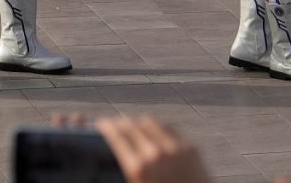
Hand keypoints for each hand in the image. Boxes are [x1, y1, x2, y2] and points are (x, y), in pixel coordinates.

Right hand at [95, 116, 212, 182]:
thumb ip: (126, 169)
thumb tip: (113, 156)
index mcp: (138, 168)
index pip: (116, 134)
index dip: (106, 125)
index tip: (100, 123)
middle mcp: (155, 154)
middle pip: (130, 124)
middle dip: (118, 123)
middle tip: (113, 125)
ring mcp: (175, 148)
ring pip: (148, 121)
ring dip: (138, 123)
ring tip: (133, 128)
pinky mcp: (190, 147)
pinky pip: (169, 127)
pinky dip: (157, 128)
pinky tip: (153, 132)